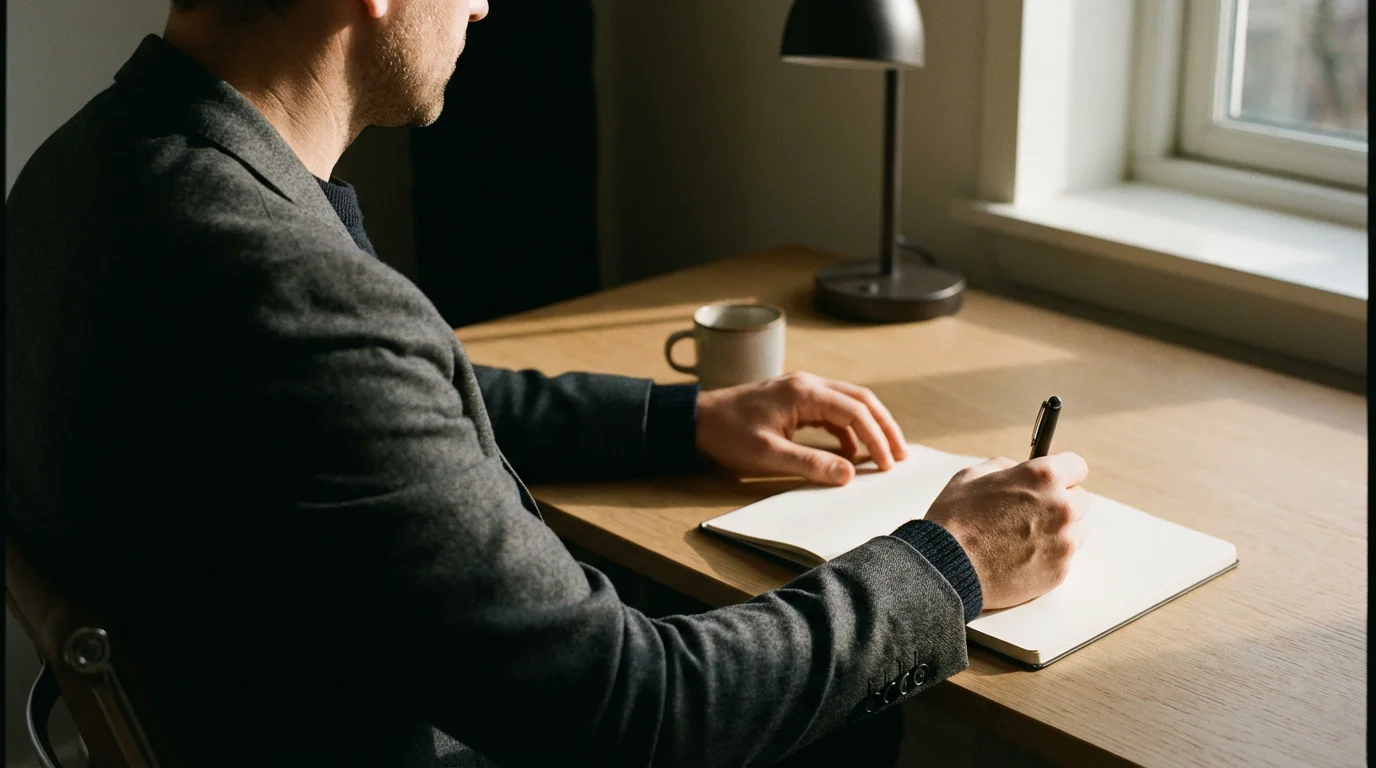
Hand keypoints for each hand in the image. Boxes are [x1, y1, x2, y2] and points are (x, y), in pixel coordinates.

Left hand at [695, 372, 907, 485]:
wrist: (697, 419)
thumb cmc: (728, 434)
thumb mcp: (767, 455)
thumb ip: (809, 464)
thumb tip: (847, 474)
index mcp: (804, 393)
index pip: (855, 411)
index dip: (877, 438)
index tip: (888, 465)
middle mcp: (808, 384)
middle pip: (861, 400)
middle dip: (885, 427)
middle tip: (901, 455)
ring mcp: (802, 390)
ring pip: (850, 403)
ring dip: (870, 427)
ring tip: (884, 454)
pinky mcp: (796, 400)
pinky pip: (833, 410)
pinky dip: (848, 429)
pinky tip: (850, 452)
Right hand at [925, 453, 1088, 609]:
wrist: (945, 568)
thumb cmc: (954, 520)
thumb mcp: (971, 476)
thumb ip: (1004, 466)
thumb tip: (1019, 469)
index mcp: (1042, 478)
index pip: (1077, 466)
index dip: (1062, 472)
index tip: (1055, 480)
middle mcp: (1061, 507)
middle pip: (1081, 499)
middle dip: (1061, 502)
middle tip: (1033, 511)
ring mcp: (1063, 542)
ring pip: (1076, 530)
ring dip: (1058, 531)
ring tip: (1024, 537)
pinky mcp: (1059, 571)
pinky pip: (1063, 558)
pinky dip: (1048, 556)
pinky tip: (1020, 557)